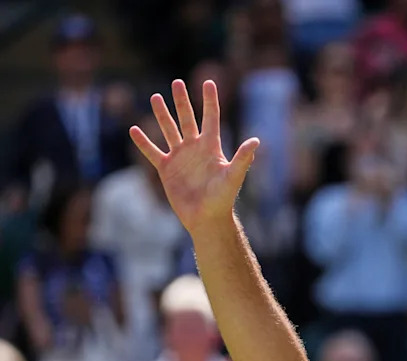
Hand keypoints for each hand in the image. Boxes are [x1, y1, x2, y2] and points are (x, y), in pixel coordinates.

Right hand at [130, 80, 258, 232]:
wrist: (206, 217)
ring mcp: (180, 157)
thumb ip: (243, 158)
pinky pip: (153, 151)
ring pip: (169, 130)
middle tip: (177, 83)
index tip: (209, 82)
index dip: (210, 100)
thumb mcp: (233, 176)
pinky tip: (134, 129)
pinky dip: (143, 142)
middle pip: (188, 119)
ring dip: (162, 115)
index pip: (211, 118)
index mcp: (211, 147)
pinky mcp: (166, 169)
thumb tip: (256, 141)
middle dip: (182, 101)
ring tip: (155, 97)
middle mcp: (195, 148)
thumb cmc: (223, 198)